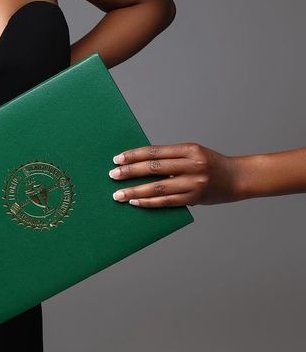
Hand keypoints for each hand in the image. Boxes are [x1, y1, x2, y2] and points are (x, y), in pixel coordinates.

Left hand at [107, 143, 240, 206]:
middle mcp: (192, 165)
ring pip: (158, 188)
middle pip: (154, 168)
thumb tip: (139, 164)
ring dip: (135, 191)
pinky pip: (167, 202)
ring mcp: (194, 183)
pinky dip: (149, 202)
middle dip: (130, 172)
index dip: (134, 155)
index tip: (117, 158)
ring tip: (118, 194)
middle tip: (112, 175)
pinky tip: (135, 202)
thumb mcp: (192, 153)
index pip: (155, 151)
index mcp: (189, 149)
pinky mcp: (195, 198)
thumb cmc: (210, 163)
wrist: (238, 178)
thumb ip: (170, 158)